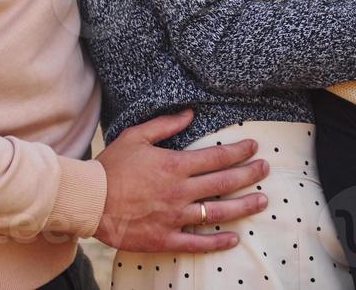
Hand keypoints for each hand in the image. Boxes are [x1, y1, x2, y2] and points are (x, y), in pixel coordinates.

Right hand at [94, 109, 269, 252]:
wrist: (89, 200)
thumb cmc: (111, 166)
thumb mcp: (136, 136)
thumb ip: (165, 125)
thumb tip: (191, 113)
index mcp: (175, 165)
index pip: (217, 156)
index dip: (239, 151)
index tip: (253, 147)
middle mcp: (180, 191)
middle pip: (224, 182)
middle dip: (249, 174)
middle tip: (265, 169)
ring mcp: (175, 216)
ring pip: (218, 212)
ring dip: (244, 206)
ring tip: (262, 201)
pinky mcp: (166, 238)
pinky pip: (198, 241)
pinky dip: (217, 242)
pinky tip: (233, 239)